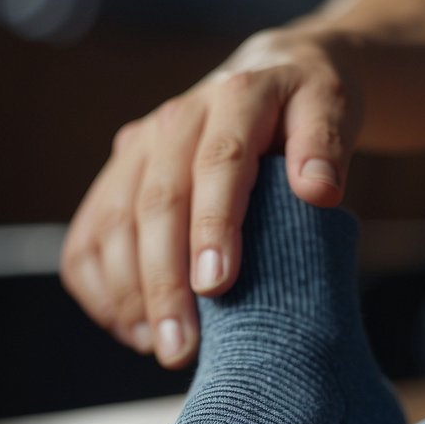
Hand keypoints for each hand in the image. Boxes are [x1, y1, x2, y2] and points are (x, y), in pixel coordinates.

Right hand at [60, 25, 361, 366]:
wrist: (274, 75)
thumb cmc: (310, 104)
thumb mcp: (335, 107)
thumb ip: (327, 145)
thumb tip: (318, 190)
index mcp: (235, 99)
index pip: (218, 164)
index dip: (213, 225)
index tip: (216, 284)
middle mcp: (175, 120)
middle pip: (158, 203)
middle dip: (164, 281)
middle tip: (181, 346)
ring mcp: (139, 147)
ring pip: (114, 223)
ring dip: (128, 293)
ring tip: (162, 348)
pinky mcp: (119, 174)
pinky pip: (90, 234)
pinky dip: (100, 286)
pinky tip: (133, 328)